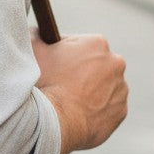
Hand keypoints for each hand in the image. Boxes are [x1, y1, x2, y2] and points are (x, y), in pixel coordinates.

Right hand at [31, 31, 127, 153]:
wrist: (53, 122)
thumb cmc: (43, 82)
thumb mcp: (33, 49)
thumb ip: (37, 34)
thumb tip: (39, 31)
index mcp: (97, 43)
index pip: (79, 44)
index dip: (63, 53)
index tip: (53, 63)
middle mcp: (116, 63)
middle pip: (95, 64)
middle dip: (80, 71)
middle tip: (60, 83)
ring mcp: (121, 89)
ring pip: (103, 86)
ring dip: (89, 90)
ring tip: (67, 100)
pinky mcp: (120, 112)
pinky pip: (107, 108)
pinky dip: (94, 109)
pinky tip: (77, 113)